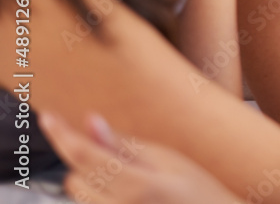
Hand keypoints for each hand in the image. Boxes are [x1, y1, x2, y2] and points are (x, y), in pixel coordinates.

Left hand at [40, 113, 238, 203]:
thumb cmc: (199, 190)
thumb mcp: (169, 160)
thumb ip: (125, 145)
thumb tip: (91, 122)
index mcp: (137, 186)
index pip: (85, 156)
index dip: (62, 134)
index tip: (48, 116)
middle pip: (75, 179)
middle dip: (88, 163)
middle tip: (122, 157)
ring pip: (79, 197)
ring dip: (92, 182)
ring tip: (130, 180)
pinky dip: (99, 197)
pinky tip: (126, 194)